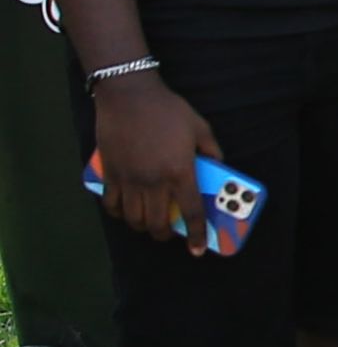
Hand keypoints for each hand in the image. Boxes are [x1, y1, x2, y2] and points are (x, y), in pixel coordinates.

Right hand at [91, 72, 222, 247]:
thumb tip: (219, 168)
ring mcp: (129, 179)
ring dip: (142, 226)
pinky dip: (118, 213)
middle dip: (164, 235)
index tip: (196, 250)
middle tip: (169, 233)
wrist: (129, 96)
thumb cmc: (168, 111)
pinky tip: (124, 211)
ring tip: (149, 222)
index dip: (194, 234)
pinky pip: (111, 204)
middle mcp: (153, 181)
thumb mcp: (200, 129)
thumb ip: (212, 152)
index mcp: (180, 172)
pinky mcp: (109, 174)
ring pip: (133, 219)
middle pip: (157, 223)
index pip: (190, 212)